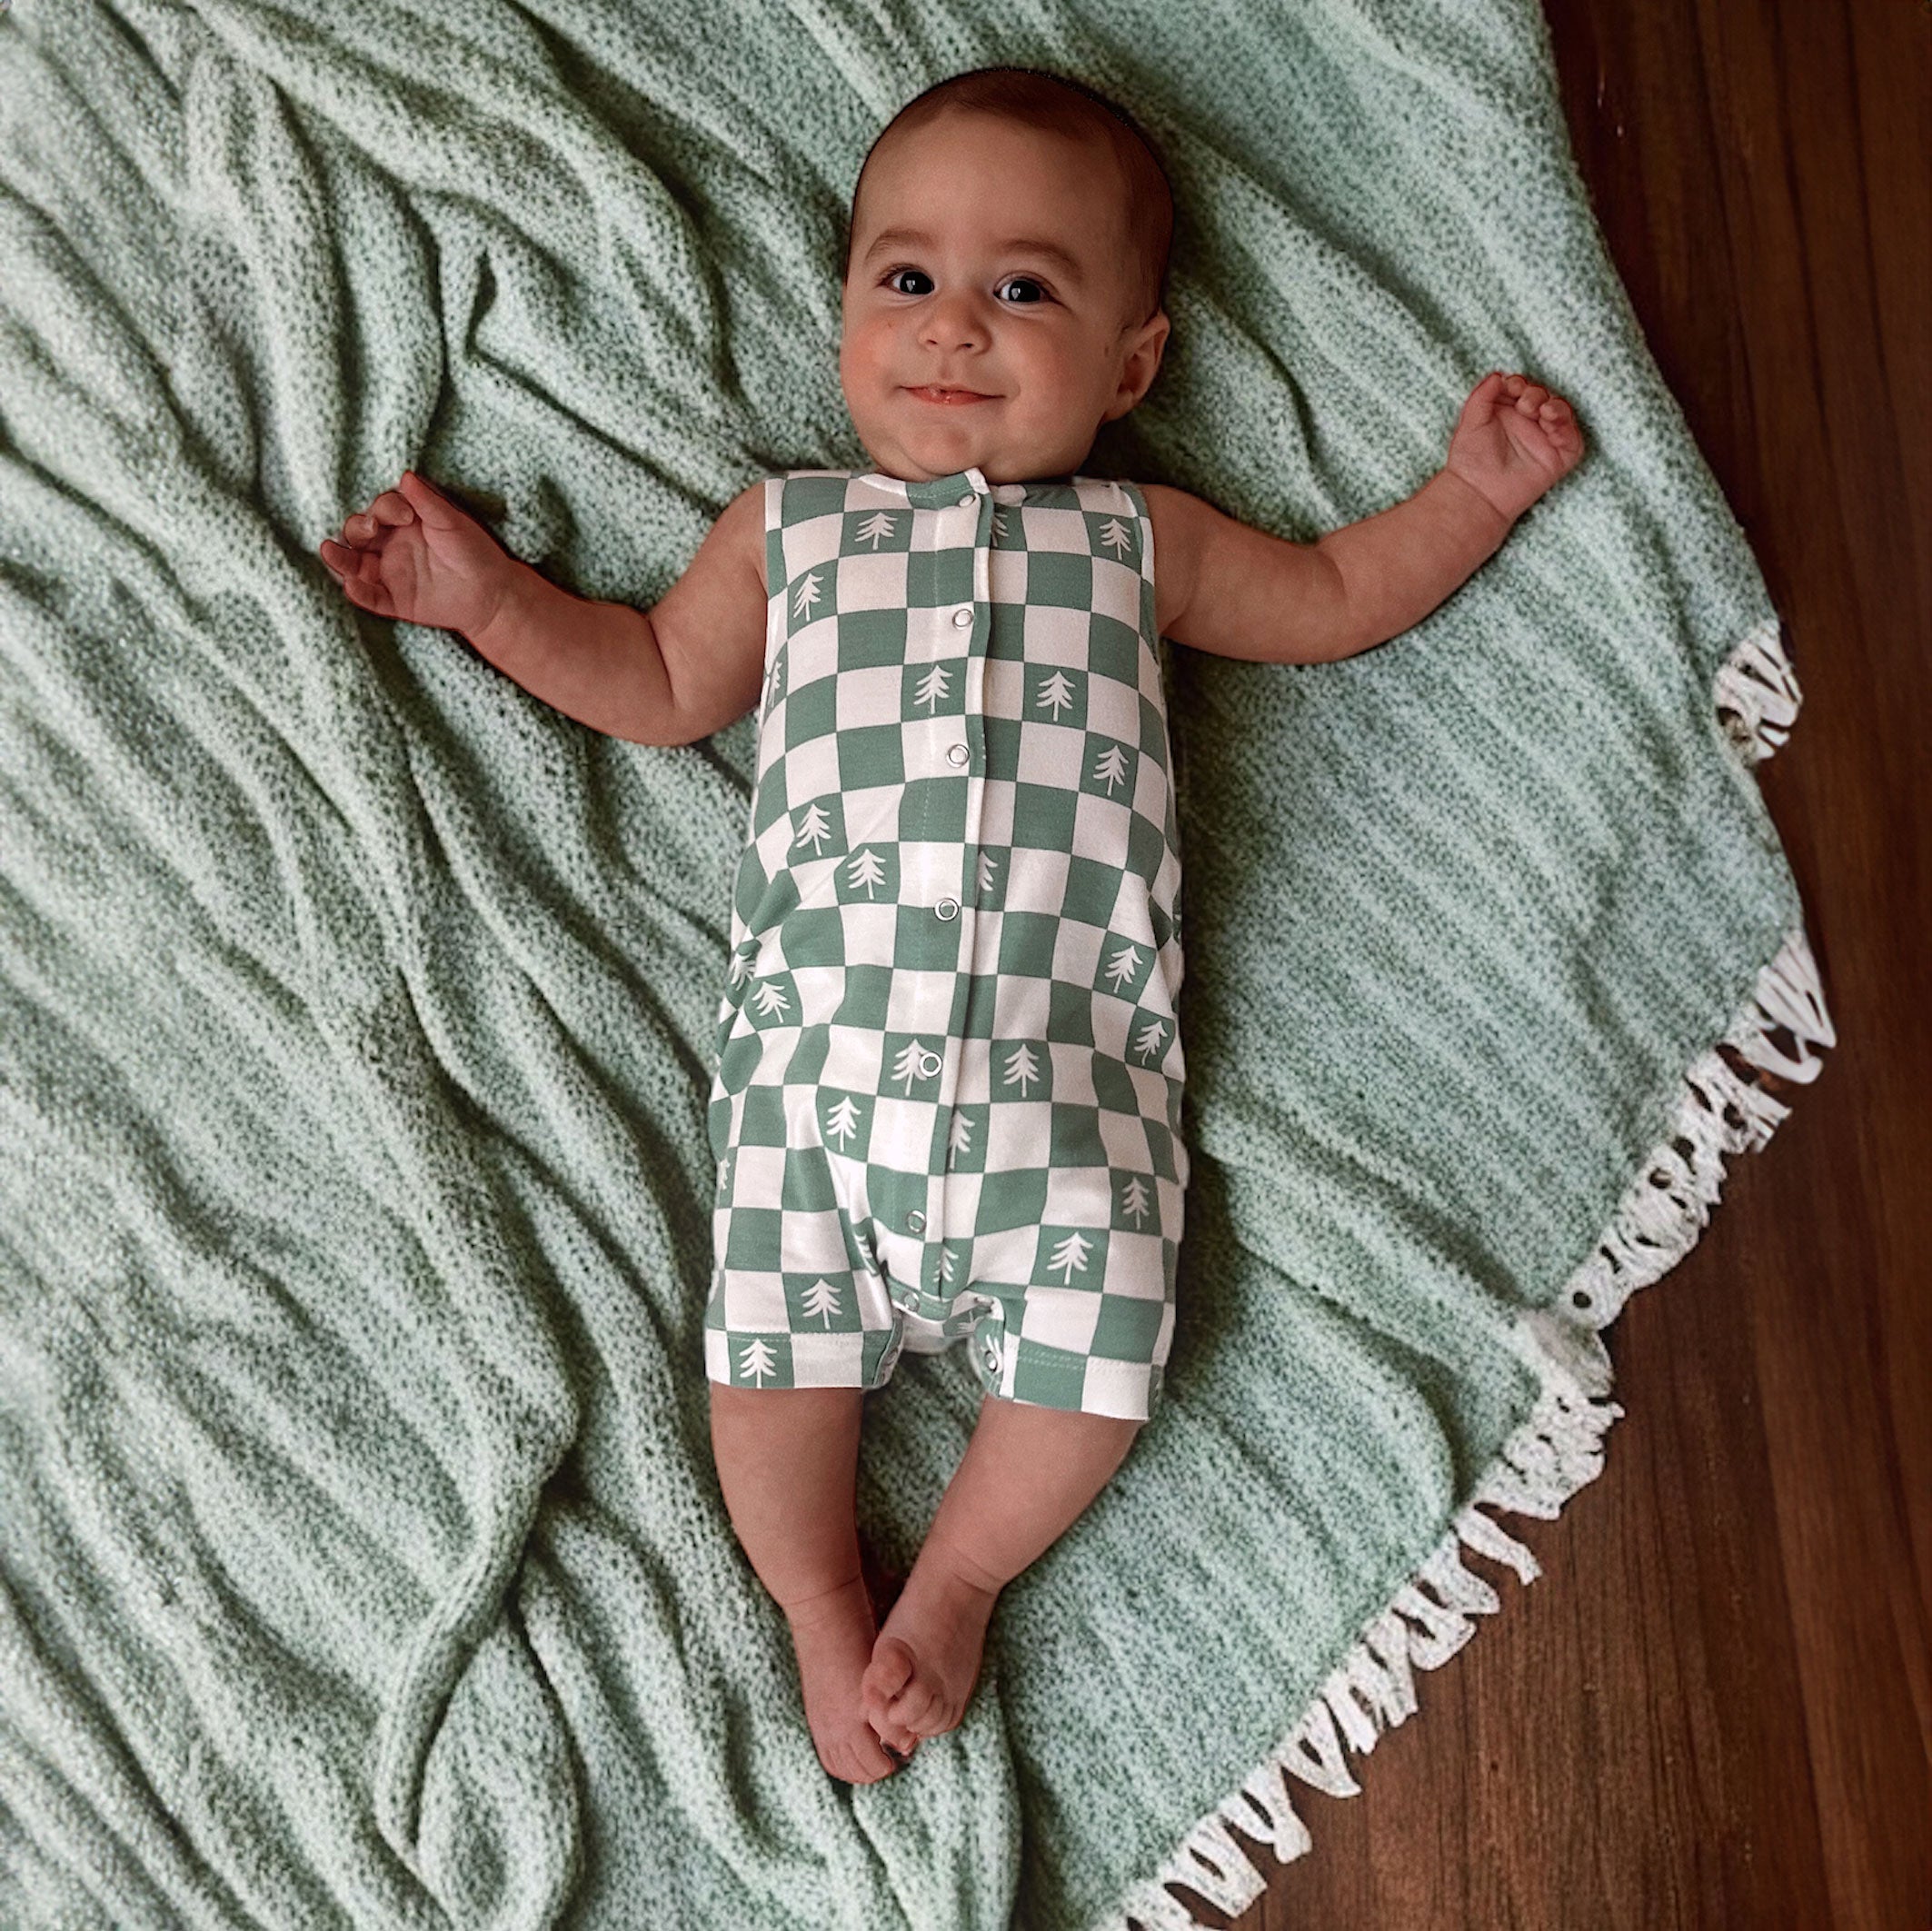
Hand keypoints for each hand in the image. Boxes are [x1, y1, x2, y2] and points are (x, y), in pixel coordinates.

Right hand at [318, 470, 513, 637]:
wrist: (493, 593)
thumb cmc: (474, 551)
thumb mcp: (452, 524)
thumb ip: (427, 503)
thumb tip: (406, 475)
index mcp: (403, 523)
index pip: (381, 510)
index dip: (385, 508)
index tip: (405, 515)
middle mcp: (390, 546)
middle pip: (359, 533)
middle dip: (358, 528)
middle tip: (372, 530)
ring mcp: (390, 573)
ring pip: (355, 564)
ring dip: (340, 558)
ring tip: (328, 551)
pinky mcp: (395, 601)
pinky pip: (371, 598)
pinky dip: (359, 593)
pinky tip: (351, 586)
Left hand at [1443, 372, 1584, 524]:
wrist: (1476, 491)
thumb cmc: (1470, 459)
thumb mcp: (1471, 420)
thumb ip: (1483, 395)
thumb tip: (1498, 374)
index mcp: (1510, 412)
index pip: (1523, 388)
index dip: (1520, 383)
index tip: (1510, 386)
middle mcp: (1529, 423)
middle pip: (1544, 396)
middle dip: (1536, 394)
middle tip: (1523, 404)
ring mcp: (1545, 440)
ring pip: (1561, 413)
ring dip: (1554, 405)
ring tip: (1541, 411)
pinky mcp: (1558, 458)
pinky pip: (1572, 439)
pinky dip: (1566, 428)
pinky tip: (1551, 425)